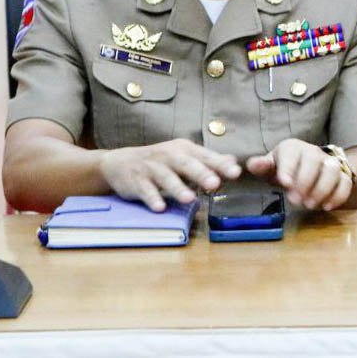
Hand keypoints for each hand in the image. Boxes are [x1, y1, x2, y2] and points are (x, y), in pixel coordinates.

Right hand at [100, 139, 241, 211]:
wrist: (120, 162)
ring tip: (190, 199)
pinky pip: (145, 190)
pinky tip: (160, 208)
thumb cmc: (160, 162)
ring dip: (177, 188)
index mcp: (184, 149)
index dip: (220, 165)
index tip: (236, 173)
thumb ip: (208, 161)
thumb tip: (233, 161)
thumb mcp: (184, 157)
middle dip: (201, 174)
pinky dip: (152, 198)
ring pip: (166, 178)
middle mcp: (169, 156)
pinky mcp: (136, 181)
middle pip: (187, 165)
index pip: (205, 156)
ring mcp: (151, 168)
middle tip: (215, 184)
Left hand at [246, 139, 352, 210]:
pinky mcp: (342, 175)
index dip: (288, 167)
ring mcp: (329, 163)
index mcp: (293, 147)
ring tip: (310, 205)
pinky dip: (339, 195)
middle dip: (305, 181)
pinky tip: (326, 207)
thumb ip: (262, 166)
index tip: (284, 183)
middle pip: (314, 160)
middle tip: (295, 200)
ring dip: (322, 188)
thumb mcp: (271, 167)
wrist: (309, 168)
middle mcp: (313, 152)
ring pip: (332, 169)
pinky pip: (346, 182)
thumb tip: (252, 164)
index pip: (292, 152)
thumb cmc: (285, 169)